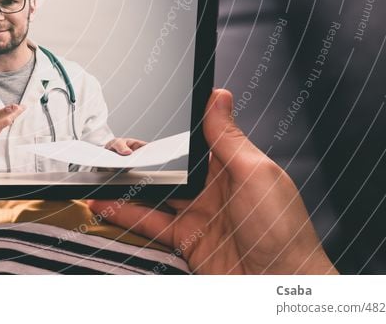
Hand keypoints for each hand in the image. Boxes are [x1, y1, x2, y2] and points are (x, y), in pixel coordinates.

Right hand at [89, 89, 337, 274]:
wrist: (283, 288)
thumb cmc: (285, 233)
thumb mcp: (256, 175)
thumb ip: (229, 138)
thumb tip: (218, 97)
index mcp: (234, 166)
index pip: (194, 141)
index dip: (168, 132)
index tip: (143, 120)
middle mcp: (214, 189)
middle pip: (168, 168)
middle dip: (140, 159)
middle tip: (113, 152)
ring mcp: (199, 216)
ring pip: (154, 195)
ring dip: (126, 186)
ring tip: (100, 174)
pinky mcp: (187, 242)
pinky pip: (150, 224)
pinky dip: (125, 215)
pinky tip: (106, 205)